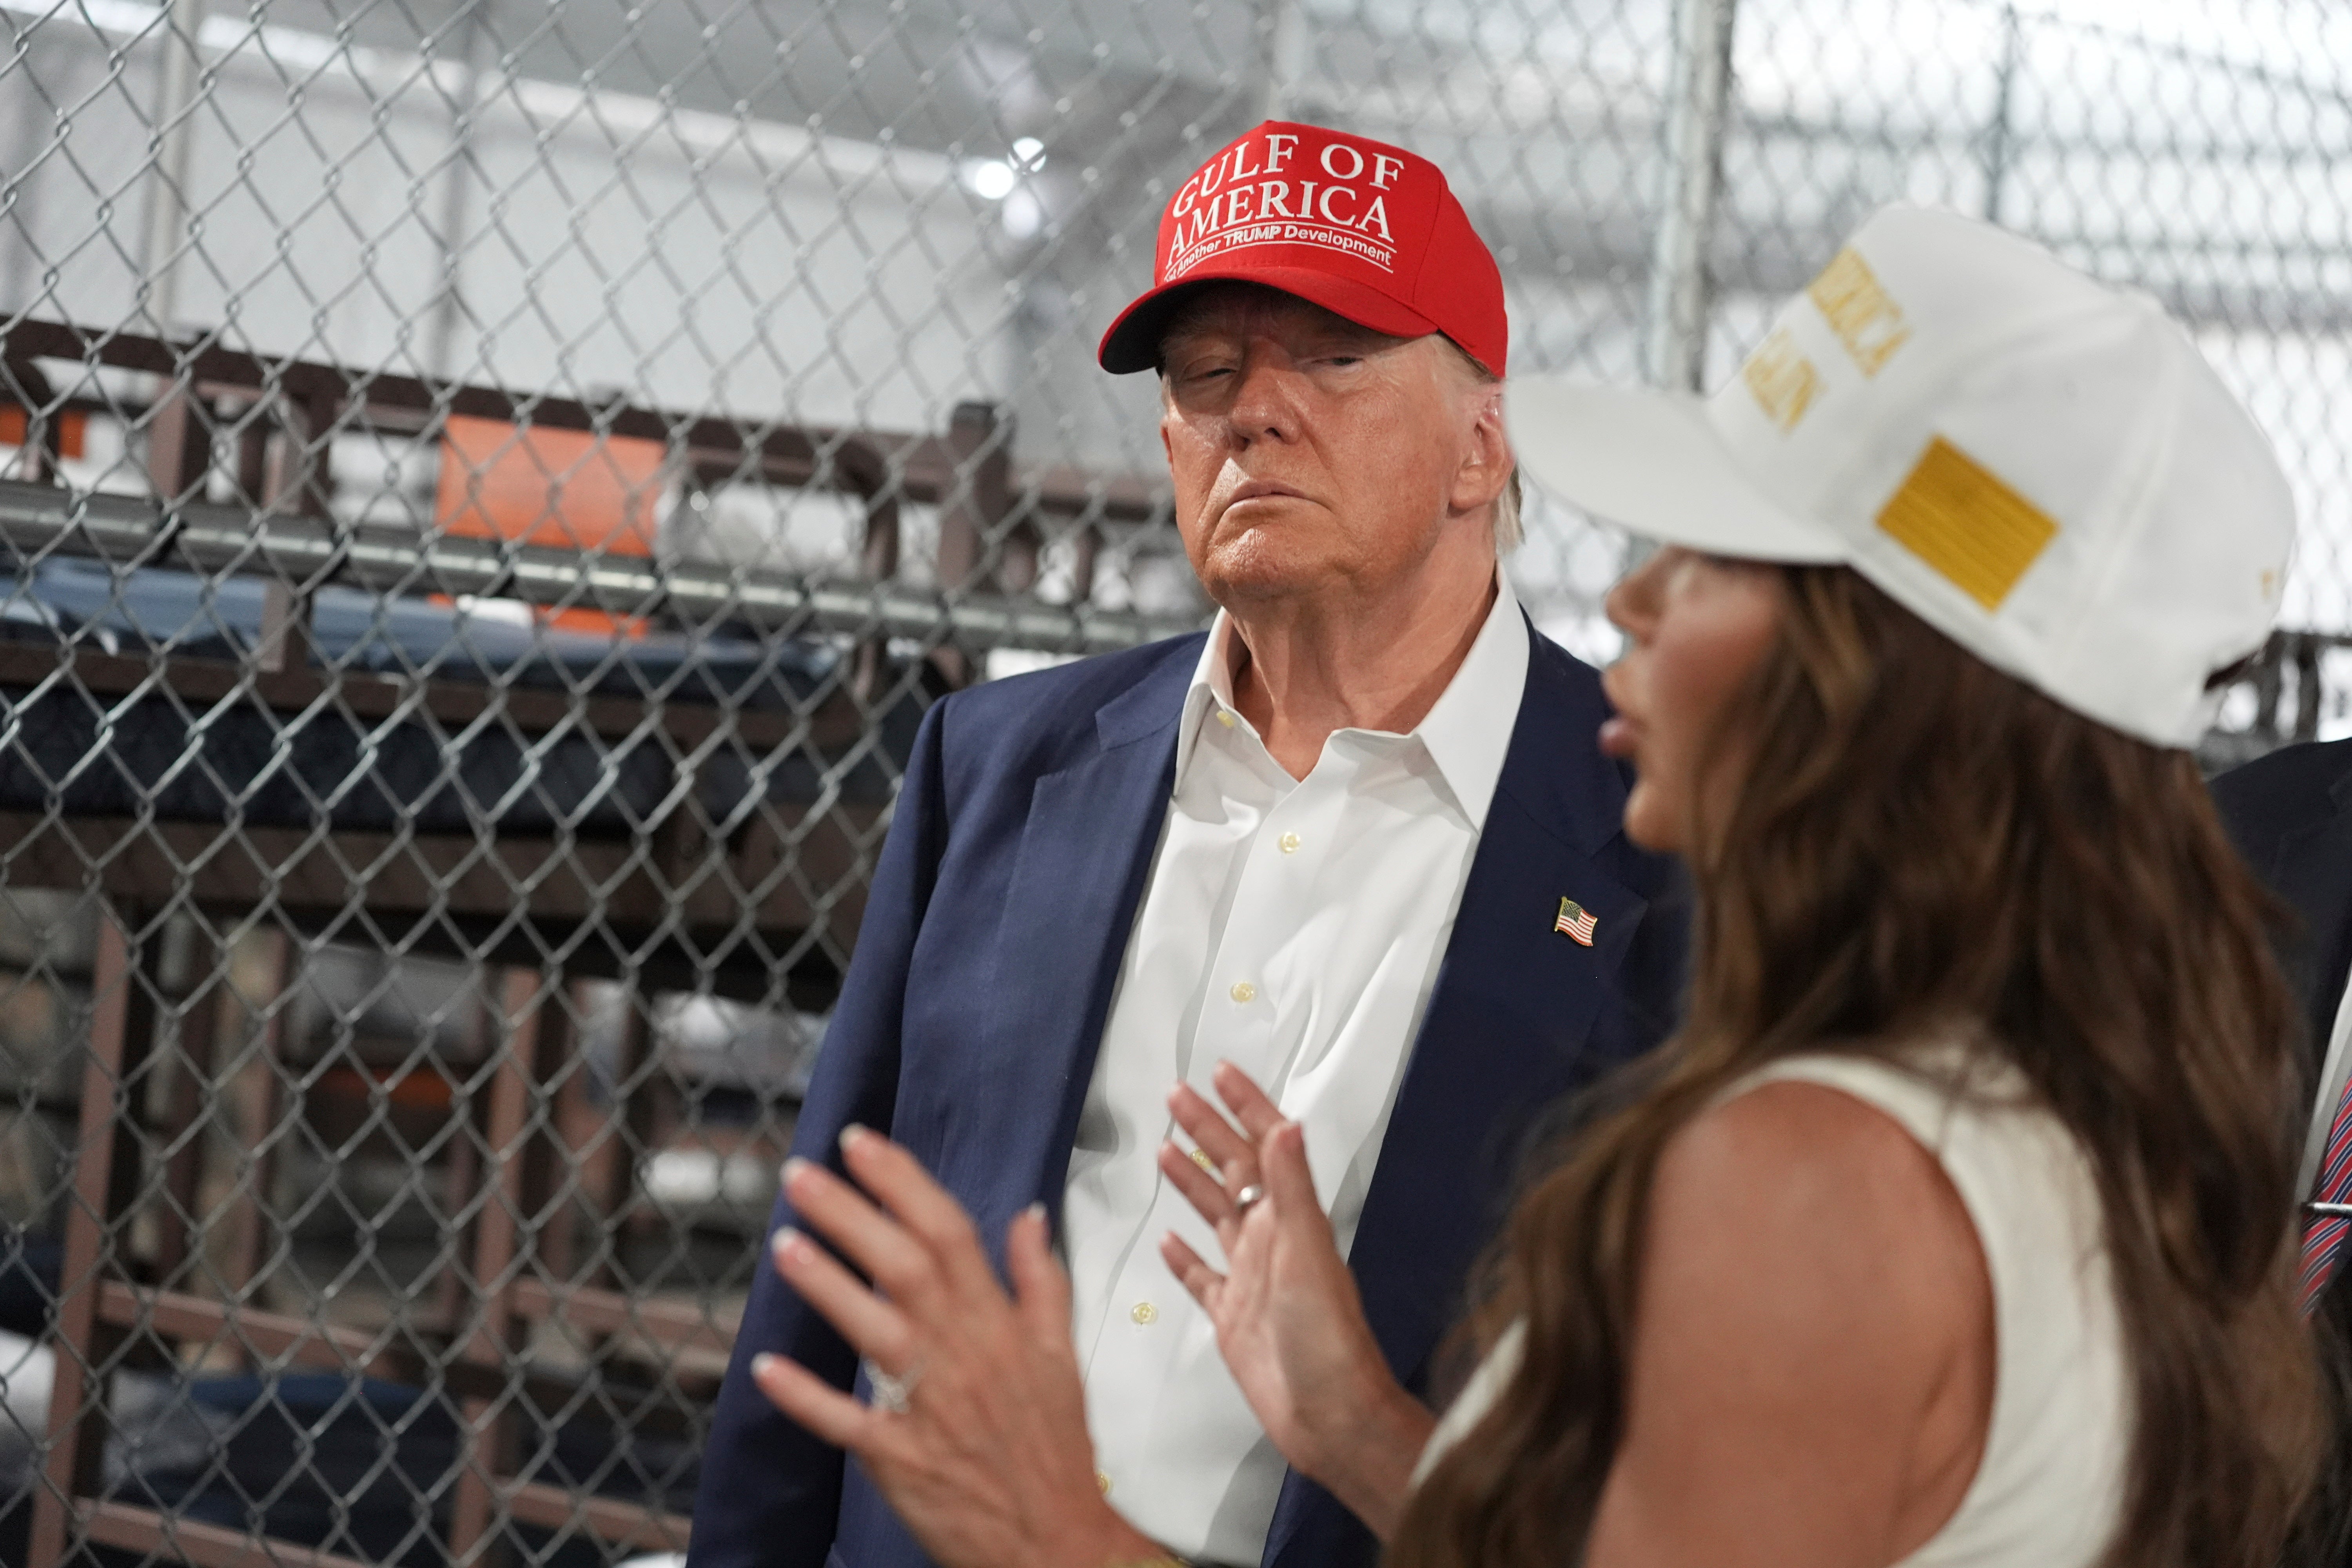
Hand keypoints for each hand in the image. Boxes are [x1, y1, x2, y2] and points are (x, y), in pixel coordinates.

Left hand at [750, 1127, 1163, 1567]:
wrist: (1057, 1540)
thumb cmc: (1055, 1449)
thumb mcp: (1063, 1353)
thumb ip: (1043, 1281)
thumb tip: (1029, 1218)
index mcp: (1000, 1325)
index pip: (950, 1233)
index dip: (903, 1184)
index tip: (862, 1145)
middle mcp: (964, 1355)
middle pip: (905, 1267)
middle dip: (852, 1215)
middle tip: (802, 1175)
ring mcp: (931, 1408)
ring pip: (876, 1333)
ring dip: (828, 1286)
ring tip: (784, 1244)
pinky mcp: (902, 1458)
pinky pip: (848, 1422)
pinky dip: (806, 1397)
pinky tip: (767, 1368)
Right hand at [1156, 1061, 1435, 1538]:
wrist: (1330, 1415)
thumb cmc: (1329, 1339)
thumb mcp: (1308, 1251)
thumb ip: (1292, 1187)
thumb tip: (1284, 1125)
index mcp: (1289, 1219)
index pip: (1263, 1146)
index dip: (1244, 1106)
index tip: (1222, 1072)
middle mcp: (1271, 1242)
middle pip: (1232, 1171)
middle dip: (1208, 1130)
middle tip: (1179, 1096)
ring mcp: (1250, 1279)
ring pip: (1215, 1215)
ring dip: (1194, 1180)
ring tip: (1168, 1148)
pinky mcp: (1233, 1318)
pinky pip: (1202, 1279)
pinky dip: (1184, 1259)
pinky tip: (1169, 1244)